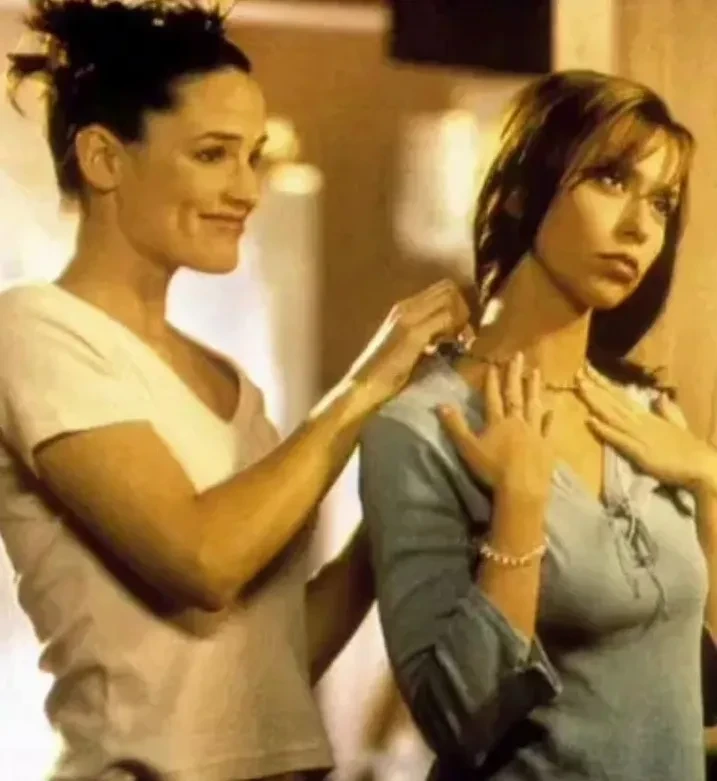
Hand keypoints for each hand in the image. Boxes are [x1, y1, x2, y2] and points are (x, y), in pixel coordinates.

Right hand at [348, 279, 473, 408]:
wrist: (363, 386)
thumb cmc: (385, 373)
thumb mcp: (408, 347)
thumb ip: (425, 334)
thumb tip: (450, 335)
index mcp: (404, 308)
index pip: (442, 288)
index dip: (457, 305)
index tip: (459, 331)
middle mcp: (405, 306)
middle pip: (448, 287)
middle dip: (462, 309)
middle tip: (461, 335)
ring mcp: (408, 317)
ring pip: (450, 298)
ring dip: (461, 318)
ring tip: (457, 342)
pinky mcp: (412, 332)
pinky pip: (447, 316)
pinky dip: (456, 329)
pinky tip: (452, 348)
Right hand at [437, 352, 554, 497]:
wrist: (522, 488)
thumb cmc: (492, 469)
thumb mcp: (468, 448)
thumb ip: (455, 426)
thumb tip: (440, 405)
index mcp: (497, 422)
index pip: (493, 397)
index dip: (491, 381)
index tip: (493, 365)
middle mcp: (517, 422)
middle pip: (515, 395)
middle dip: (514, 375)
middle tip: (518, 356)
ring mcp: (534, 432)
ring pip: (533, 406)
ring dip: (534, 389)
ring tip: (535, 373)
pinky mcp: (547, 446)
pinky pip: (548, 428)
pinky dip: (549, 418)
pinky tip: (552, 409)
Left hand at [576, 364, 716, 492]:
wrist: (701, 465)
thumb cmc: (688, 449)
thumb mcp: (677, 425)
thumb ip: (667, 411)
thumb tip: (660, 397)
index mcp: (647, 415)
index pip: (621, 396)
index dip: (604, 384)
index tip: (589, 371)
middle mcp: (640, 421)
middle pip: (612, 401)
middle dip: (594, 387)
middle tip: (577, 372)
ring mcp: (638, 435)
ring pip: (612, 415)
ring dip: (595, 401)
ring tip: (580, 387)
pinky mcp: (638, 451)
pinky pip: (618, 438)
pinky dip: (604, 429)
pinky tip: (590, 420)